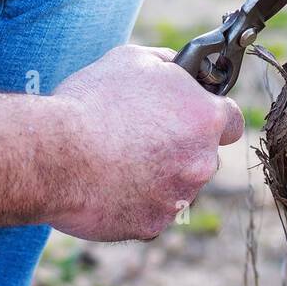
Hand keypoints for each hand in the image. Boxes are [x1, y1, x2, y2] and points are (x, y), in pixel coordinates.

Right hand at [51, 45, 244, 241]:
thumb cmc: (93, 102)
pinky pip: (151, 211)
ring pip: (178, 186)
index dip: (212, 117)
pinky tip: (108, 184)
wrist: (54, 154)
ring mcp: (179, 197)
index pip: (232, 120)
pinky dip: (135, 202)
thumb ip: (169, 65)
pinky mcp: (152, 225)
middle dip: (180, 148)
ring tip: (117, 160)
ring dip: (159, 176)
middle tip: (141, 138)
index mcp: (204, 118)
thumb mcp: (134, 60)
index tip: (193, 117)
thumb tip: (181, 69)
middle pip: (203, 155)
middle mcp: (201, 161)